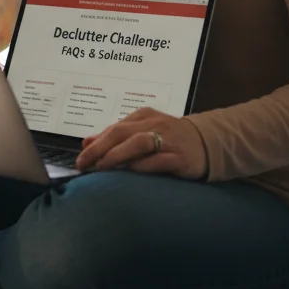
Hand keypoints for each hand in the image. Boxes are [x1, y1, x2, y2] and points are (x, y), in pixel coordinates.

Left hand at [74, 107, 207, 179]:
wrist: (207, 143)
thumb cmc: (169, 138)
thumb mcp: (141, 131)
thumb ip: (115, 136)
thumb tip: (86, 142)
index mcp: (143, 116)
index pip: (114, 128)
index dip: (95, 143)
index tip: (81, 158)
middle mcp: (155, 124)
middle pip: (121, 133)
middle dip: (99, 149)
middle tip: (84, 164)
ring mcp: (168, 140)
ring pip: (138, 143)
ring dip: (117, 155)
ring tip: (102, 167)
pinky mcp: (180, 157)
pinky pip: (158, 161)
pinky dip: (142, 166)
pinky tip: (130, 173)